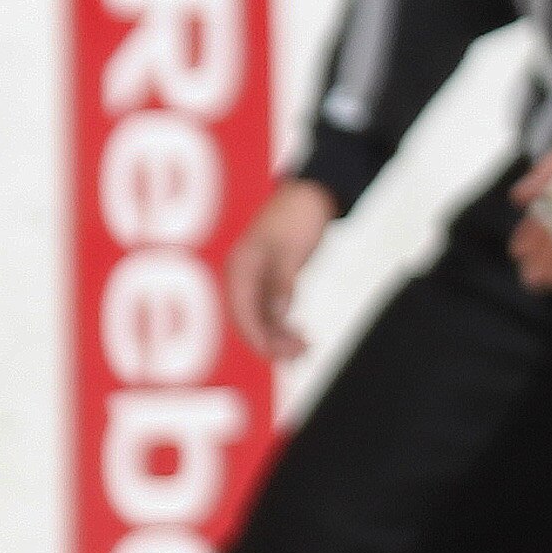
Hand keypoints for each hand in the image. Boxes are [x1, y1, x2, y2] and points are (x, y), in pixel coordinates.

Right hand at [227, 177, 337, 361]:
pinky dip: (283, 327)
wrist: (312, 196)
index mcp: (239, 267)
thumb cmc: (299, 218)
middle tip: (302, 355)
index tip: (278, 357)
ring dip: (279, 338)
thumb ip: (283, 282)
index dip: (258, 339)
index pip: (242, 313)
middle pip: (248, 321)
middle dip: (271, 343)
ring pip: (260, 320)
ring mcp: (254, 280)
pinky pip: (270, 312)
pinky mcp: (269, 281)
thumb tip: (278, 314)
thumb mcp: (292, 251)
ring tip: (306, 349)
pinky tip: (301, 337)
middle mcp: (241, 276)